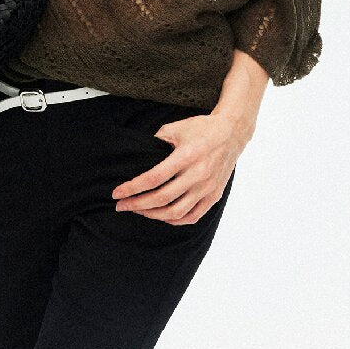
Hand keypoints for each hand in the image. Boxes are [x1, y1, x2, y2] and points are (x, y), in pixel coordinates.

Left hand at [110, 111, 248, 224]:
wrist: (232, 132)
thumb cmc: (201, 128)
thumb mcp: (175, 128)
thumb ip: (156, 142)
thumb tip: (138, 159)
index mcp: (186, 156)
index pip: (153, 178)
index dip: (132, 188)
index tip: (116, 193)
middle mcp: (198, 174)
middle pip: (161, 198)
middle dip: (136, 204)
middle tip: (121, 206)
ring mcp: (207, 188)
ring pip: (175, 212)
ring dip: (153, 215)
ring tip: (139, 210)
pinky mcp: (214, 196)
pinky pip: (192, 216)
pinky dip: (174, 220)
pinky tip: (162, 216)